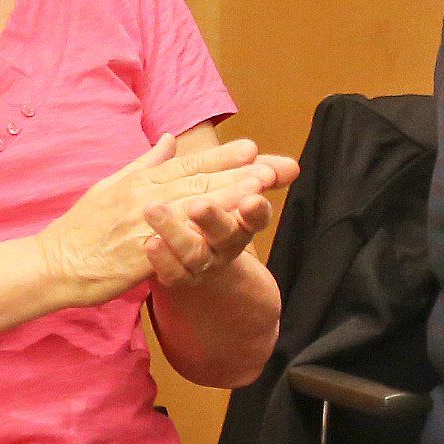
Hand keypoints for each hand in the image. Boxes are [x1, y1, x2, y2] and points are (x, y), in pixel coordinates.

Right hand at [38, 135, 289, 305]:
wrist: (54, 263)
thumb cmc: (81, 229)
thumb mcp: (111, 185)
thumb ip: (145, 163)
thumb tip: (168, 139)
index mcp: (140, 182)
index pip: (187, 165)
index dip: (222, 157)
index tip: (254, 149)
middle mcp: (144, 197)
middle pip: (200, 182)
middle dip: (240, 174)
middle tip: (276, 167)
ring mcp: (143, 223)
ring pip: (193, 206)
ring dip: (230, 196)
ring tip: (263, 190)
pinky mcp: (140, 253)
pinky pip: (178, 241)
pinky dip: (204, 232)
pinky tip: (228, 230)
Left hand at [139, 160, 291, 291]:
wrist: (198, 259)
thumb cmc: (219, 213)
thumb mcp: (238, 188)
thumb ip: (261, 173)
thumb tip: (292, 166)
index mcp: (242, 221)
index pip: (255, 216)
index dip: (255, 210)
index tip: (253, 198)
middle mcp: (225, 245)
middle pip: (225, 235)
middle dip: (214, 219)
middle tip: (198, 205)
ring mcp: (201, 264)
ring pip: (193, 252)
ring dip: (175, 232)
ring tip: (154, 210)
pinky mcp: (179, 277)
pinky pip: (172, 273)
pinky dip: (162, 260)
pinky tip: (151, 242)